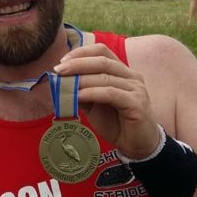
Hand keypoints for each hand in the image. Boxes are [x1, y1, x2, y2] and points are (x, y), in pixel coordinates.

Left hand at [54, 43, 160, 159]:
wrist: (137, 145)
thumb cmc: (116, 123)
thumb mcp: (94, 105)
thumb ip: (81, 92)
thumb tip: (59, 83)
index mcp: (122, 72)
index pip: (102, 51)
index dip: (82, 52)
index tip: (63, 60)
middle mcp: (131, 76)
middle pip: (102, 61)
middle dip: (78, 63)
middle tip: (59, 70)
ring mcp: (136, 88)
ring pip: (105, 77)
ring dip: (82, 79)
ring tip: (64, 84)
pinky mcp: (136, 103)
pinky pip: (111, 93)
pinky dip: (92, 93)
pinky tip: (78, 96)